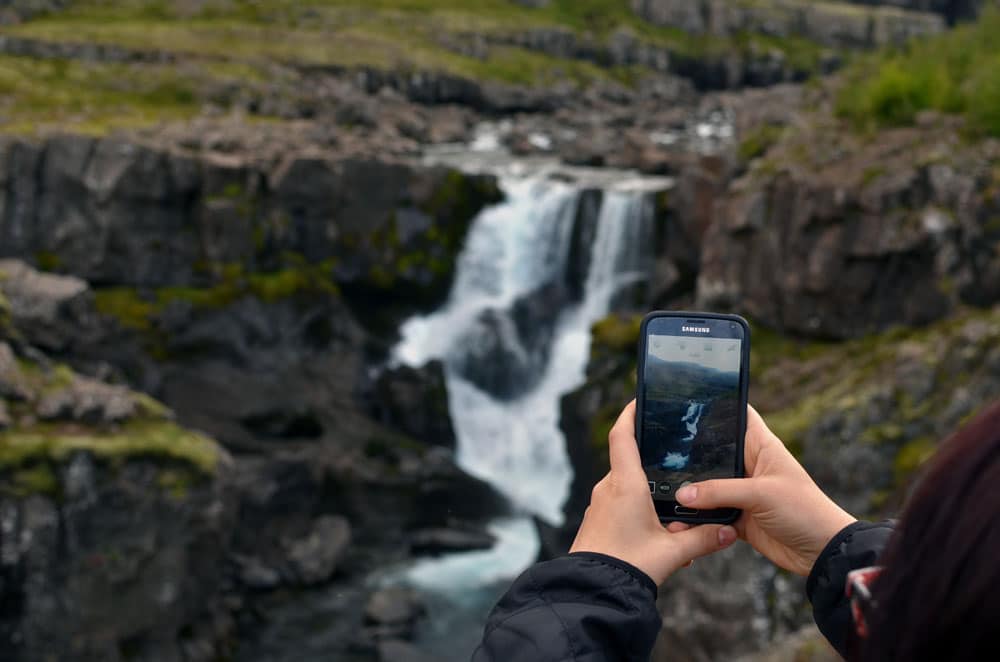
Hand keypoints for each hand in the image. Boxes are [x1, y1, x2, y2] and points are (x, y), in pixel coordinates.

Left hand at [570, 401, 737, 584]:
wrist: (592, 592)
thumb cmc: (628, 566)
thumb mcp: (672, 552)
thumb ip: (702, 539)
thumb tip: (728, 531)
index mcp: (625, 483)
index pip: (622, 435)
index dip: (630, 414)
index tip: (639, 400)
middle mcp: (608, 488)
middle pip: (629, 461)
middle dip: (652, 462)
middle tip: (674, 459)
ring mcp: (600, 505)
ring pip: (626, 487)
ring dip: (647, 492)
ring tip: (672, 507)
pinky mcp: (597, 522)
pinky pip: (619, 506)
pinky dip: (638, 510)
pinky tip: (656, 530)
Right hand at [675, 405, 855, 575]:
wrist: (821, 552)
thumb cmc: (803, 511)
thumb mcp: (760, 494)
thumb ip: (719, 492)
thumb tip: (683, 493)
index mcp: (761, 446)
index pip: (738, 415)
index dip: (716, 405)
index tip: (686, 402)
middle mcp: (749, 465)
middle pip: (714, 453)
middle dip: (691, 456)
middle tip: (662, 454)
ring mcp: (742, 492)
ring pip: (708, 486)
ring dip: (692, 492)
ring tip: (665, 490)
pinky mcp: (738, 516)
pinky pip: (711, 513)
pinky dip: (697, 518)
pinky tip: (680, 520)